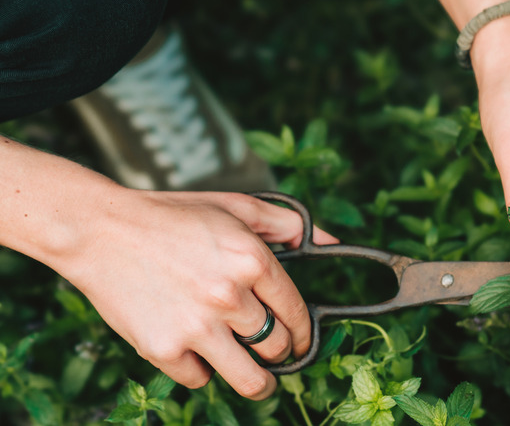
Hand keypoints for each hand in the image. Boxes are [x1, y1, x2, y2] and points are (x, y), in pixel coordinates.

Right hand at [58, 189, 336, 398]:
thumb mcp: (235, 206)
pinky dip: (202, 370)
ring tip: (261, 380)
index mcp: (251, 260)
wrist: (99, 230)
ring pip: (251, 379)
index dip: (305, 331)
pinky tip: (196, 352)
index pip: (297, 312)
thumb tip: (331, 242)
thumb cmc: (172, 216)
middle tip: (277, 352)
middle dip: (283, 352)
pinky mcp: (163, 349)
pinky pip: (200, 379)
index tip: (301, 339)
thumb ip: (287, 224)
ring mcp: (196, 326)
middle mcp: (229, 296)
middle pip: (279, 347)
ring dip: (261, 382)